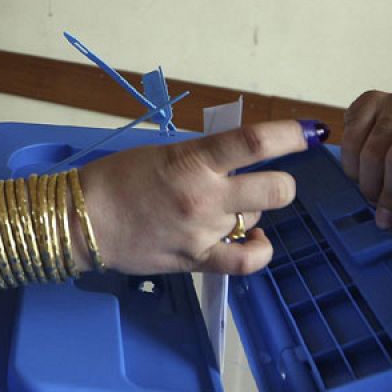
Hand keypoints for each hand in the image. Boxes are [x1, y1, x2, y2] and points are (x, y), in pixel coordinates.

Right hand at [78, 120, 305, 275]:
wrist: (83, 220)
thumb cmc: (117, 178)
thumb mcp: (163, 153)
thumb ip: (203, 158)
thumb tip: (240, 162)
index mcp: (193, 161)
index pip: (254, 142)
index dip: (290, 135)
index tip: (309, 131)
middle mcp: (204, 196)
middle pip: (276, 190)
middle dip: (282, 183)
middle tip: (266, 179)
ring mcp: (203, 231)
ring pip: (256, 219)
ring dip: (250, 211)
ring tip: (225, 208)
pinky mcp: (196, 260)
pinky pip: (245, 261)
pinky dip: (259, 251)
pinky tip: (259, 241)